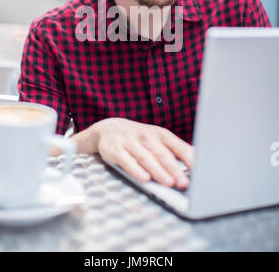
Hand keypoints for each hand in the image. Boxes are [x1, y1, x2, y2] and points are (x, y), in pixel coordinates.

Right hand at [73, 118, 193, 188]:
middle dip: (174, 169)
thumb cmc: (139, 138)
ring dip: (158, 171)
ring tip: (168, 182)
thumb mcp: (157, 140)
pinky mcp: (116, 149)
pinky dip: (136, 170)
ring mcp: (131, 142)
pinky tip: (144, 178)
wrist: (109, 128)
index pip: (179, 147)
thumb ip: (173, 152)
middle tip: (184, 182)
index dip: (190, 160)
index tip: (200, 173)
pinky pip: (127, 160)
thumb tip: (192, 169)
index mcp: (161, 134)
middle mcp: (147, 136)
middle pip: (163, 154)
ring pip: (146, 157)